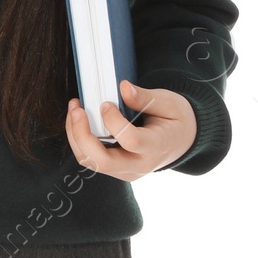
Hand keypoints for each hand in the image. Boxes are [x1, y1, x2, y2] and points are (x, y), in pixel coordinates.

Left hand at [66, 80, 196, 179]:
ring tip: (75, 110)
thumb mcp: (169, 103)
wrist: (182, 141)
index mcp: (157, 147)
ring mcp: (126, 170)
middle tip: (76, 109)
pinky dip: (79, 139)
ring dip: (76, 136)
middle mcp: (140, 165)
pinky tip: (80, 120)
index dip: (113, 121)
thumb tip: (123, 88)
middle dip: (82, 134)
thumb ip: (145, 97)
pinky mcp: (116, 168)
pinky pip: (90, 158)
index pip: (131, 141)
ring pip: (91, 161)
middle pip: (102, 161)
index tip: (106, 103)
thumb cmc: (175, 121)